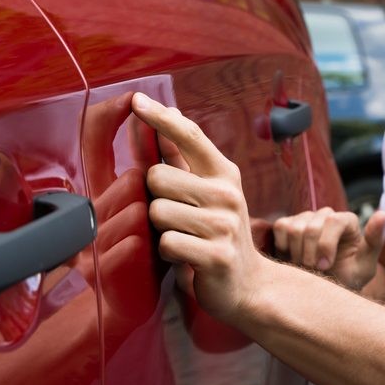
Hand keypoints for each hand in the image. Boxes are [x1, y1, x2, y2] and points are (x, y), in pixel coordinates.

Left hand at [130, 92, 266, 324]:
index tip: (136, 100)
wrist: (249, 285)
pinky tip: (185, 257)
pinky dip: (168, 253)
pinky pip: (166, 243)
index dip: (160, 117)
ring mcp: (224, 224)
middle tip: (175, 215)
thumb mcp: (208, 192)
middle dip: (154, 197)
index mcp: (224, 173)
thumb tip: (167, 116)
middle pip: (158, 177)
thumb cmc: (219, 234)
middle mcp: (227, 193)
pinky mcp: (216, 255)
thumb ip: (183, 157)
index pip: (189, 135)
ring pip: (157, 212)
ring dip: (160, 229)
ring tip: (182, 238)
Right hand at [273, 208, 384, 291]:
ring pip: (294, 228)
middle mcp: (327, 214)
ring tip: (305, 269)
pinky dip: (283, 247)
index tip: (325, 267)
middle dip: (309, 254)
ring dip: (297, 253)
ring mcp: (306, 217)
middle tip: (314, 272)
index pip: (332, 221)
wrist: (326, 290)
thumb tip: (383, 214)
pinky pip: (280, 228)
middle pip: (311, 226)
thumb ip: (375, 240)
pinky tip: (292, 260)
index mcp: (348, 221)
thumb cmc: (349, 278)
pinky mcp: (288, 223)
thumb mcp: (365, 265)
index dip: (325, 244)